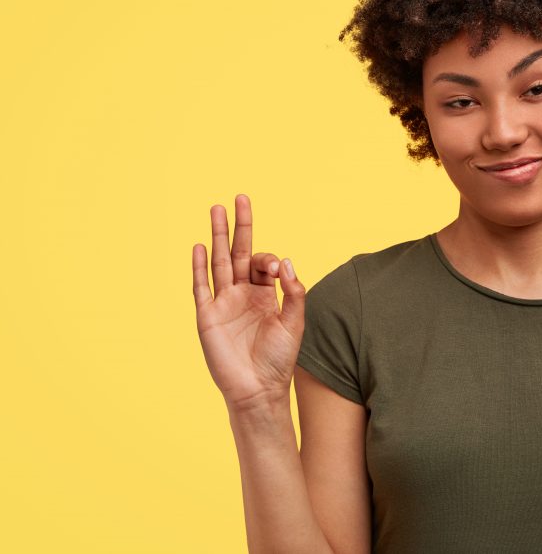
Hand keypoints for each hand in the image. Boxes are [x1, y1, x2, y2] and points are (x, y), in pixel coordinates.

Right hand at [192, 194, 305, 410]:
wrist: (259, 389)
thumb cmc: (279, 359)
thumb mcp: (295, 322)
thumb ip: (294, 292)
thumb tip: (287, 262)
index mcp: (265, 294)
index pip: (263, 262)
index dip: (271, 259)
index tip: (279, 269)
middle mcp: (242, 294)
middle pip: (239, 252)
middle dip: (240, 226)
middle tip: (240, 198)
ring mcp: (223, 303)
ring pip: (219, 262)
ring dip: (218, 236)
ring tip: (216, 209)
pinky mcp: (207, 316)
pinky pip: (201, 287)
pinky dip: (200, 266)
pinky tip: (201, 246)